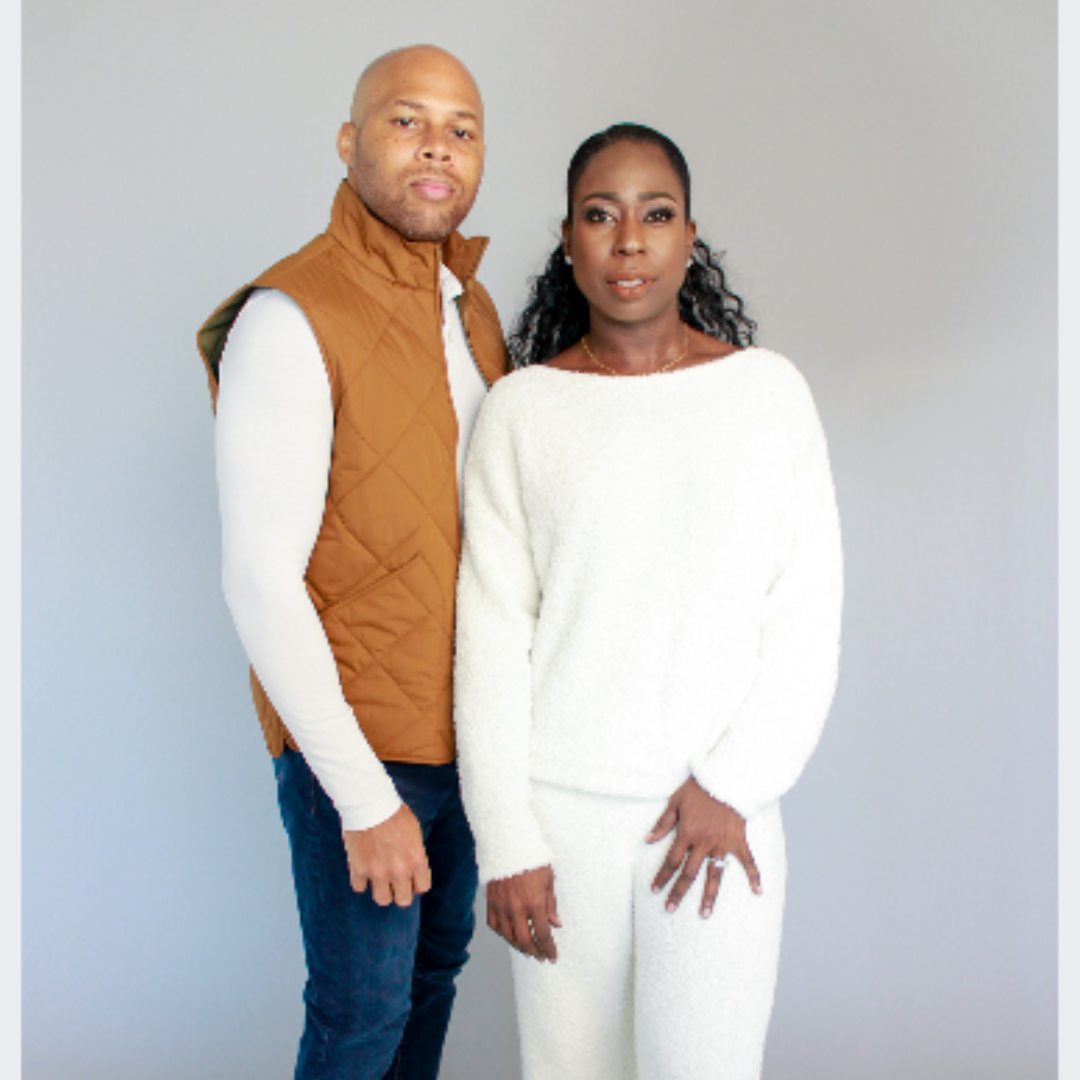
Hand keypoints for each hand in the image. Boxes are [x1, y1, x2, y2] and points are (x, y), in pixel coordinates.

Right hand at [342, 803, 430, 907]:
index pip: (422, 887)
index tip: (411, 879)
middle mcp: (399, 870)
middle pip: (403, 900)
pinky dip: (360, 880)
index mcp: (416, 859)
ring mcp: (378, 872)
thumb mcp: (414, 831)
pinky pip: (359, 888)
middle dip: (400, 892)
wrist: (369, 803)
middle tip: (394, 883)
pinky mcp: (359, 869)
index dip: (416, 884)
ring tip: (378, 879)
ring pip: (382, 899)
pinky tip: (362, 869)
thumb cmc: (394, 813)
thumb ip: (415, 853)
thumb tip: (414, 869)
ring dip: (381, 890)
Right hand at [487, 865, 561, 962]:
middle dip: (535, 952)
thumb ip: (551, 904)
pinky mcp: (490, 900)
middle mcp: (516, 907)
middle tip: (541, 956)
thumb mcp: (548, 878)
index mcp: (534, 902)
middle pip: (524, 941)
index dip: (548, 948)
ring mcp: (501, 905)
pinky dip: (502, 934)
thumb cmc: (532, 857)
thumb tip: (555, 924)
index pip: (542, 935)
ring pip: (508, 937)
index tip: (552, 955)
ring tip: (528, 949)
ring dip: (519, 947)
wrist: (509, 841)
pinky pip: (494, 925)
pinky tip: (510, 935)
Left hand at [646, 778, 761, 916]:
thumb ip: (662, 823)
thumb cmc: (698, 788)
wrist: (725, 778)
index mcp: (687, 833)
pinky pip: (748, 861)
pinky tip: (758, 892)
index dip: (662, 877)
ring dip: (709, 896)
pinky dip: (754, 876)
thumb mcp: (675, 801)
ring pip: (715, 875)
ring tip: (704, 914)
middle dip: (679, 892)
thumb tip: (647, 840)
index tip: (655, 890)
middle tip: (671, 908)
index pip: (671, 861)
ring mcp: (723, 844)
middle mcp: (704, 843)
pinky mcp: (738, 841)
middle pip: (689, 873)